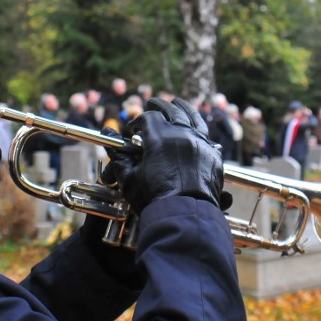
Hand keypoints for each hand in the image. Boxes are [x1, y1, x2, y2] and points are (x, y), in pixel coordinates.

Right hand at [102, 97, 225, 212]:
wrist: (184, 216)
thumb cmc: (153, 200)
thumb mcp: (129, 179)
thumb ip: (118, 156)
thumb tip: (107, 134)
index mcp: (160, 138)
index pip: (148, 118)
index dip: (137, 122)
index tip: (132, 132)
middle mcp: (182, 135)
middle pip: (171, 110)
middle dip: (159, 106)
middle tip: (152, 104)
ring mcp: (201, 144)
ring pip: (193, 117)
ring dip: (183, 108)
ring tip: (177, 103)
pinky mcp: (213, 156)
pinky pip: (207, 135)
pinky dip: (199, 128)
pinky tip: (196, 127)